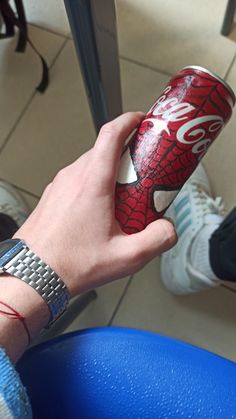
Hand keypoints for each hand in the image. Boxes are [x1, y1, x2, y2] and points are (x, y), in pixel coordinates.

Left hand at [15, 112, 176, 296]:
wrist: (33, 274)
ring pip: (89, 164)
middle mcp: (73, 177)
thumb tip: (168, 228)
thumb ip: (157, 240)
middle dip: (126, 154)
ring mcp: (59, 185)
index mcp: (92, 183)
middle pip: (103, 149)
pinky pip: (77, 179)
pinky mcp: (53, 195)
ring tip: (123, 195)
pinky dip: (93, 183)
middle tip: (142, 171)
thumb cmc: (69, 263)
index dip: (129, 121)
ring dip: (110, 171)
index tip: (142, 120)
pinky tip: (101, 209)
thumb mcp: (126, 257)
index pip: (111, 134)